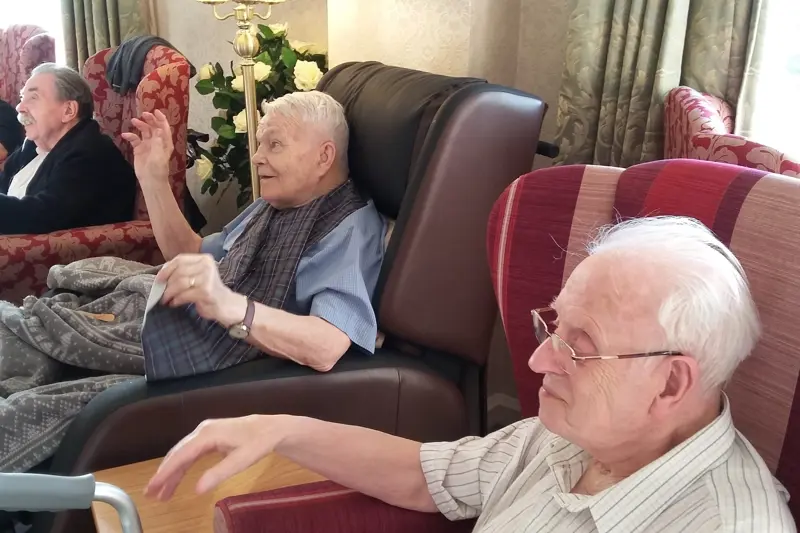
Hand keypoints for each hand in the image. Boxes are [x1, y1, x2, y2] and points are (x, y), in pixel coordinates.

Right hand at [121, 110, 173, 186]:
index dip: (161, 119)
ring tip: (134, 121)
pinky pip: (135, 140)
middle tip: (143, 114)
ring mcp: (148, 145)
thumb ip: (157, 141)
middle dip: (150, 120)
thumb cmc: (158, 169)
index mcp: (165, 143)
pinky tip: (125, 135)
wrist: (150, 180)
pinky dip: (130, 136)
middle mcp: (157, 142)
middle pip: (154, 127)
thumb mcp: (159, 154)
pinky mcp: (139, 149)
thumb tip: (157, 129)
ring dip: (140, 125)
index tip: (155, 111)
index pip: (164, 128)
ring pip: (144, 131)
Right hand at [145, 415, 278, 499]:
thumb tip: (197, 490)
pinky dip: (182, 467)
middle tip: (150, 494)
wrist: (271, 428)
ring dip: (171, 473)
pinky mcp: (209, 438)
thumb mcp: (241, 461)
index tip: (152, 487)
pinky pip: (191, 453)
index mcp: (208, 434)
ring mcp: (205, 433)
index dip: (166, 472)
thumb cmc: (258, 443)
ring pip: (182, 454)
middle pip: (178, 454)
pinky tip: (176, 480)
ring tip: (160, 494)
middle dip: (163, 475)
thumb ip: (219, 474)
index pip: (181, 455)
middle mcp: (202, 431)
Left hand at [157, 253, 246, 325]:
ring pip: (180, 283)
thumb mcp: (198, 276)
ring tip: (166, 299)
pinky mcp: (206, 291)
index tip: (158, 280)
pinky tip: (174, 303)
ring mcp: (208, 278)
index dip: (166, 269)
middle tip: (162, 293)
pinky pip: (184, 294)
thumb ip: (183, 272)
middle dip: (167, 284)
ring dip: (169, 293)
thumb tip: (161, 276)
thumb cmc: (208, 290)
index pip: (180, 259)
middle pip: (179, 272)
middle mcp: (207, 266)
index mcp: (204, 259)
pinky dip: (176, 300)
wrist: (226, 304)